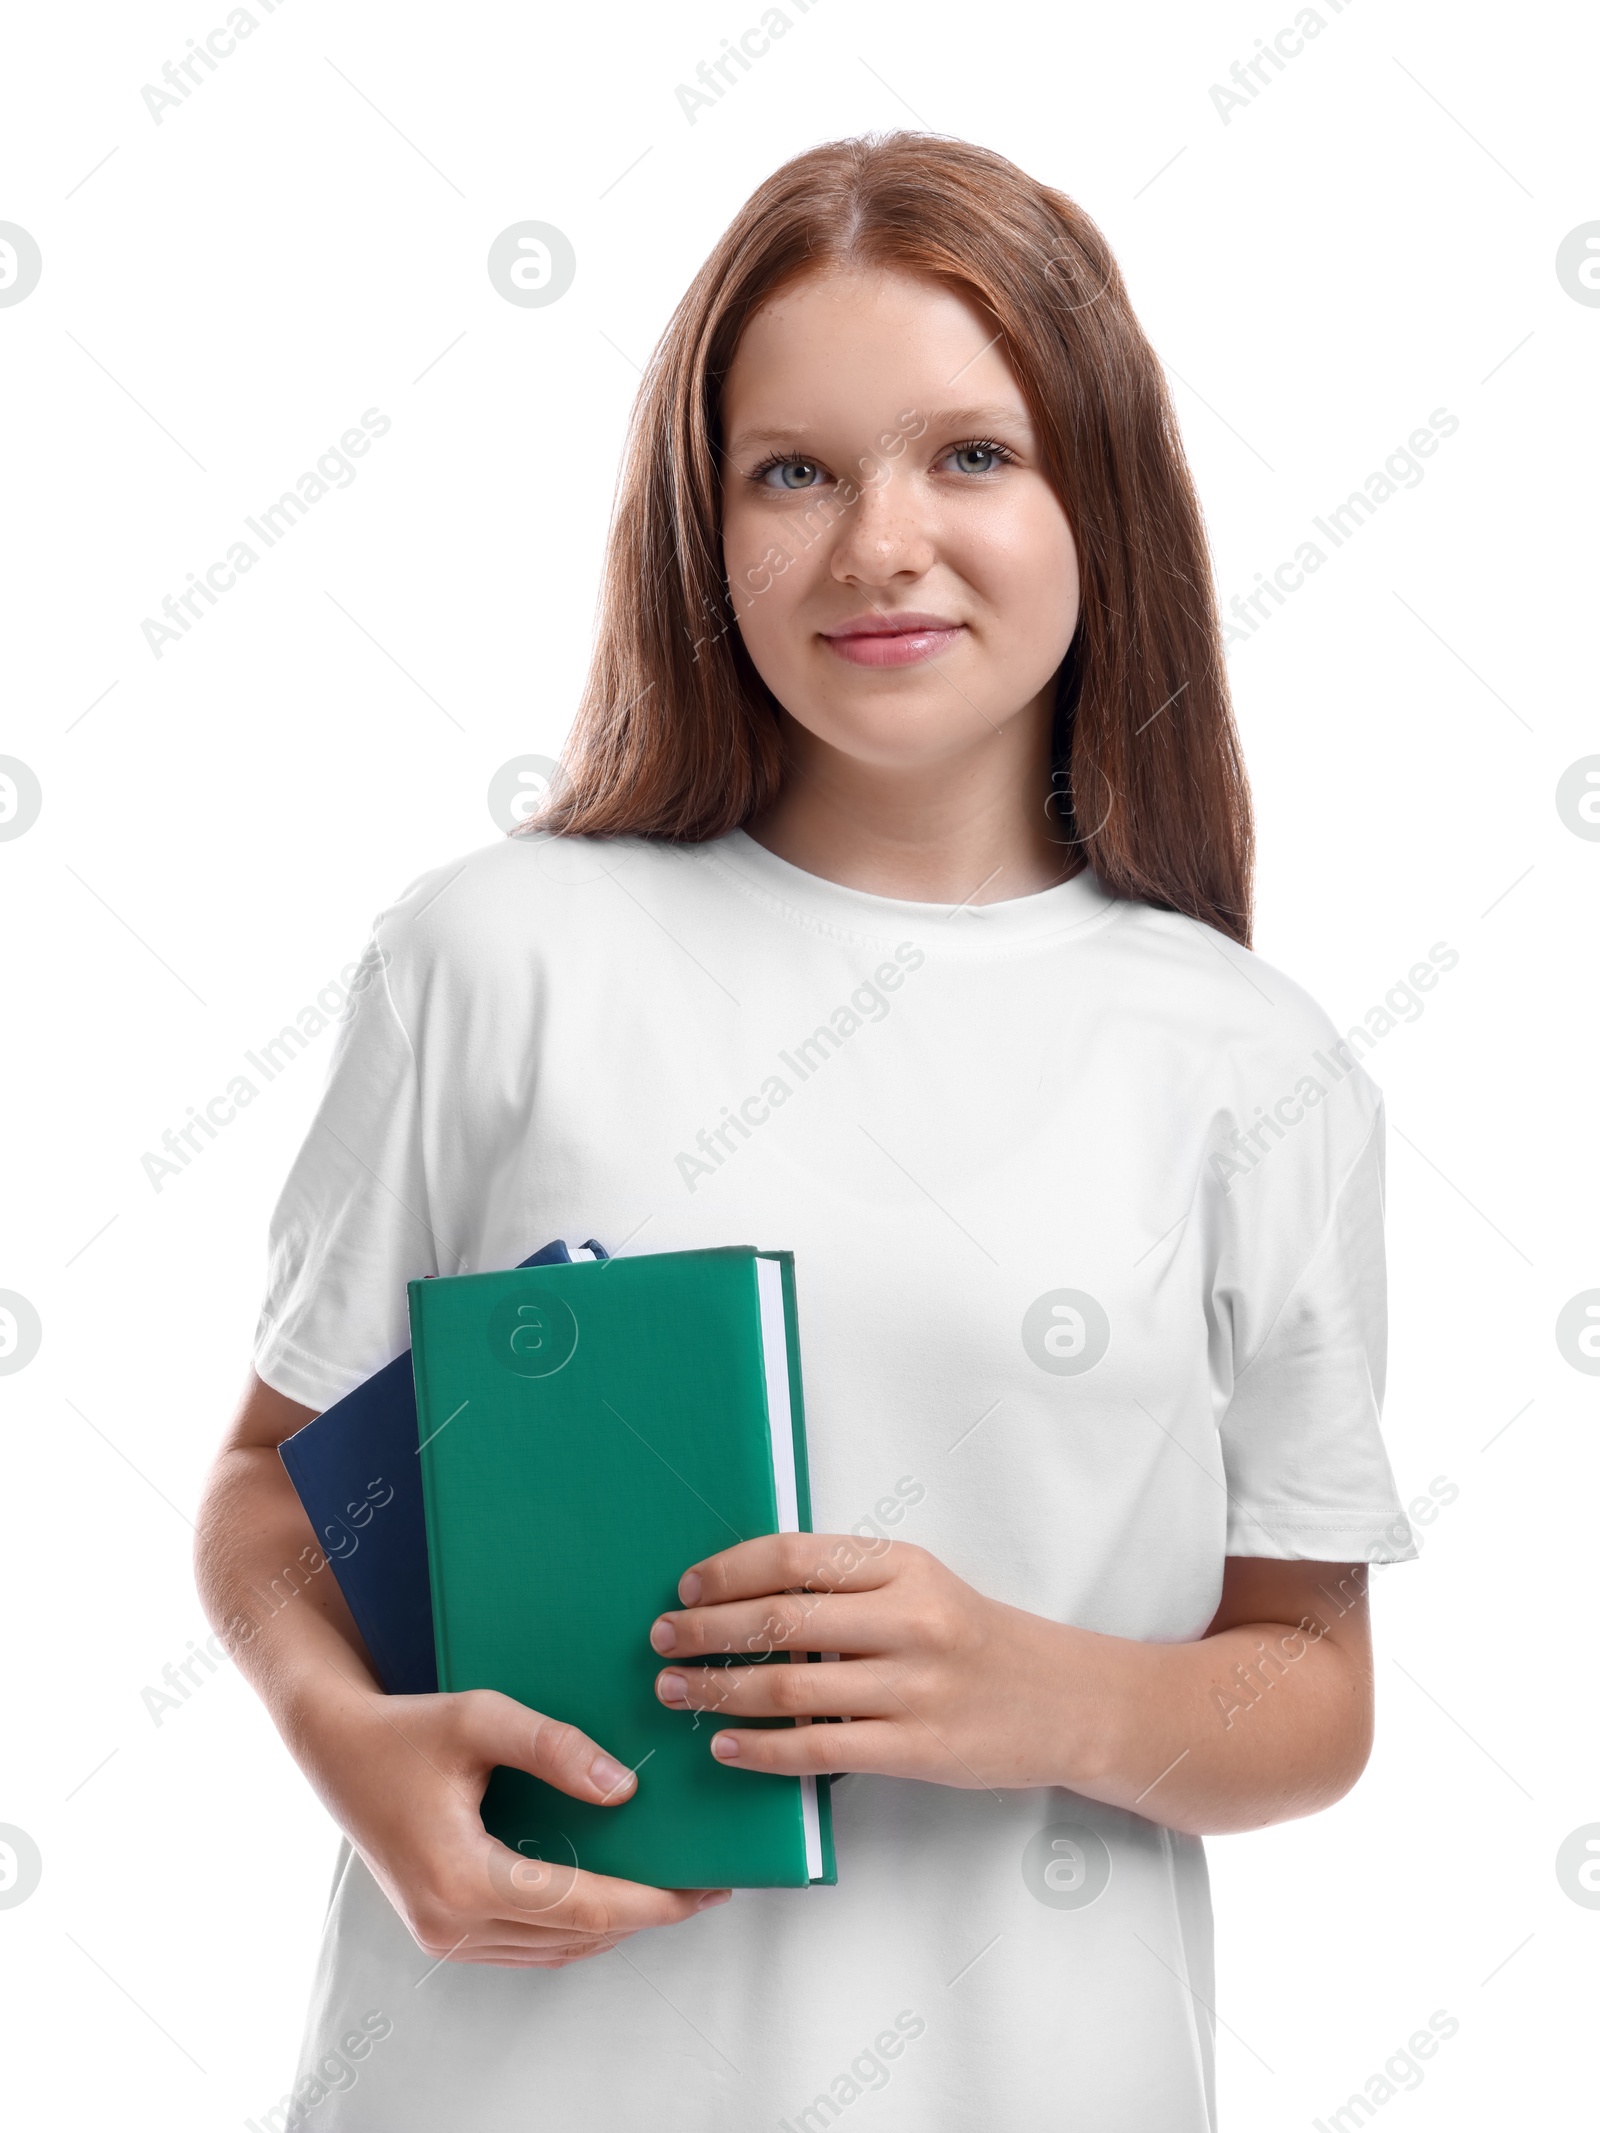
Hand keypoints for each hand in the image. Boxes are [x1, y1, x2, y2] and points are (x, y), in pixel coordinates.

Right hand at [297, 1679, 730, 1967]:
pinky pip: (528, 1945)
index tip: (703, 1889)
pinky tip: (607, 1891)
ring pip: (556, 1949)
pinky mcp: (443, 1933)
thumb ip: (555, 1748)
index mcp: (462, 1878)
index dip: (652, 1901)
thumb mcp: (482, 1717)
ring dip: (613, 1924)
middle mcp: (451, 1924)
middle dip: (646, 1914)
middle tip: (703, 1884)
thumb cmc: (406, 1728)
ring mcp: (444, 1937)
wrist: (335, 1750)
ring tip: (668, 1887)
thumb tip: (625, 1791)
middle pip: (577, 1936)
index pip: (584, 1907)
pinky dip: (574, 1926)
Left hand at [647, 1534, 1083, 1791]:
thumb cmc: (973, 1637)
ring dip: (718, 1691)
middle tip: (662, 1640)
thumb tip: (741, 1595)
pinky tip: (727, 1748)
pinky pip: (817, 1749)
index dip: (729, 1572)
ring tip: (676, 1693)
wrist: (1062, 1700)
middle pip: (780, 1620)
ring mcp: (914, 1686)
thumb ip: (847, 1584)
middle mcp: (909, 1619)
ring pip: (788, 1687)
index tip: (685, 1588)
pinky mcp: (916, 1748)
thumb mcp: (921, 1585)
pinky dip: (761, 1749)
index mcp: (904, 1565)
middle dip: (706, 1632)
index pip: (794, 1558)